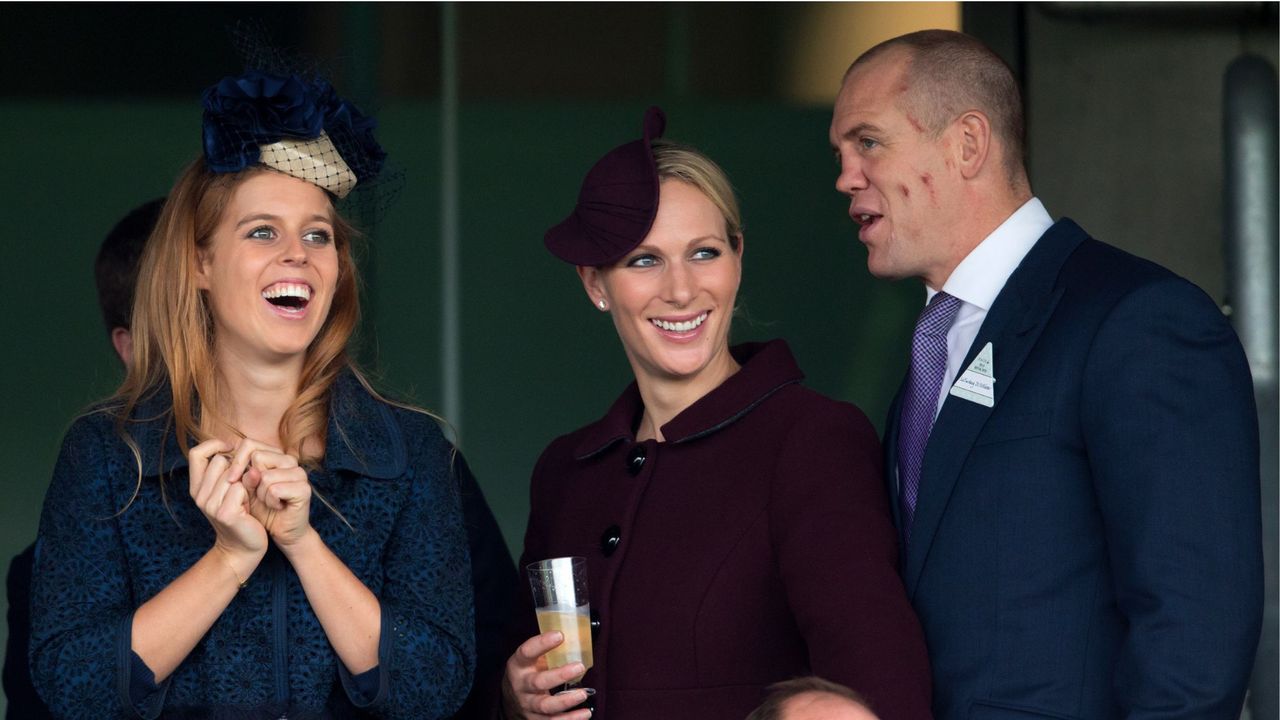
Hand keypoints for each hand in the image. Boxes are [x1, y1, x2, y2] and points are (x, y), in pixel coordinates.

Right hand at [187, 439, 267, 557]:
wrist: (244, 548)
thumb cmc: (241, 514)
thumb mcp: (228, 490)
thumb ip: (226, 470)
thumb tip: (234, 444)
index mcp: (196, 488)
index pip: (196, 453)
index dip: (214, 445)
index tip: (230, 449)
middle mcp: (199, 496)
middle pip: (219, 461)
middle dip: (237, 468)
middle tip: (243, 487)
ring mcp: (210, 505)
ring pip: (232, 473)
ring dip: (245, 483)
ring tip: (245, 500)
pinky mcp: (225, 513)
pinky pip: (241, 488)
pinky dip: (250, 494)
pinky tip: (249, 508)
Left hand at [232, 439, 313, 546]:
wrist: (281, 531)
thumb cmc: (262, 509)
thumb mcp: (245, 489)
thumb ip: (241, 473)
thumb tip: (244, 467)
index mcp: (275, 456)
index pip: (249, 444)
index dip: (236, 462)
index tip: (230, 480)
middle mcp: (289, 460)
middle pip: (257, 457)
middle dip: (249, 480)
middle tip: (258, 495)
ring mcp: (299, 473)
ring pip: (265, 476)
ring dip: (261, 494)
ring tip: (269, 502)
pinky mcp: (304, 489)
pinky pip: (275, 490)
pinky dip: (270, 502)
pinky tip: (278, 507)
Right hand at [502, 632, 593, 718]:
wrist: (511, 699)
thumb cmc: (527, 673)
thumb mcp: (530, 659)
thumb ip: (546, 651)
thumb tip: (575, 636)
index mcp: (519, 665)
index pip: (527, 652)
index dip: (542, 643)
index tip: (559, 635)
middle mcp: (521, 686)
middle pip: (538, 682)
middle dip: (560, 675)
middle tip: (579, 666)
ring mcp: (528, 705)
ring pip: (546, 705)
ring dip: (566, 701)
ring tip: (583, 694)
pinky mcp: (535, 719)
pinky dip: (570, 719)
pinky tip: (585, 713)